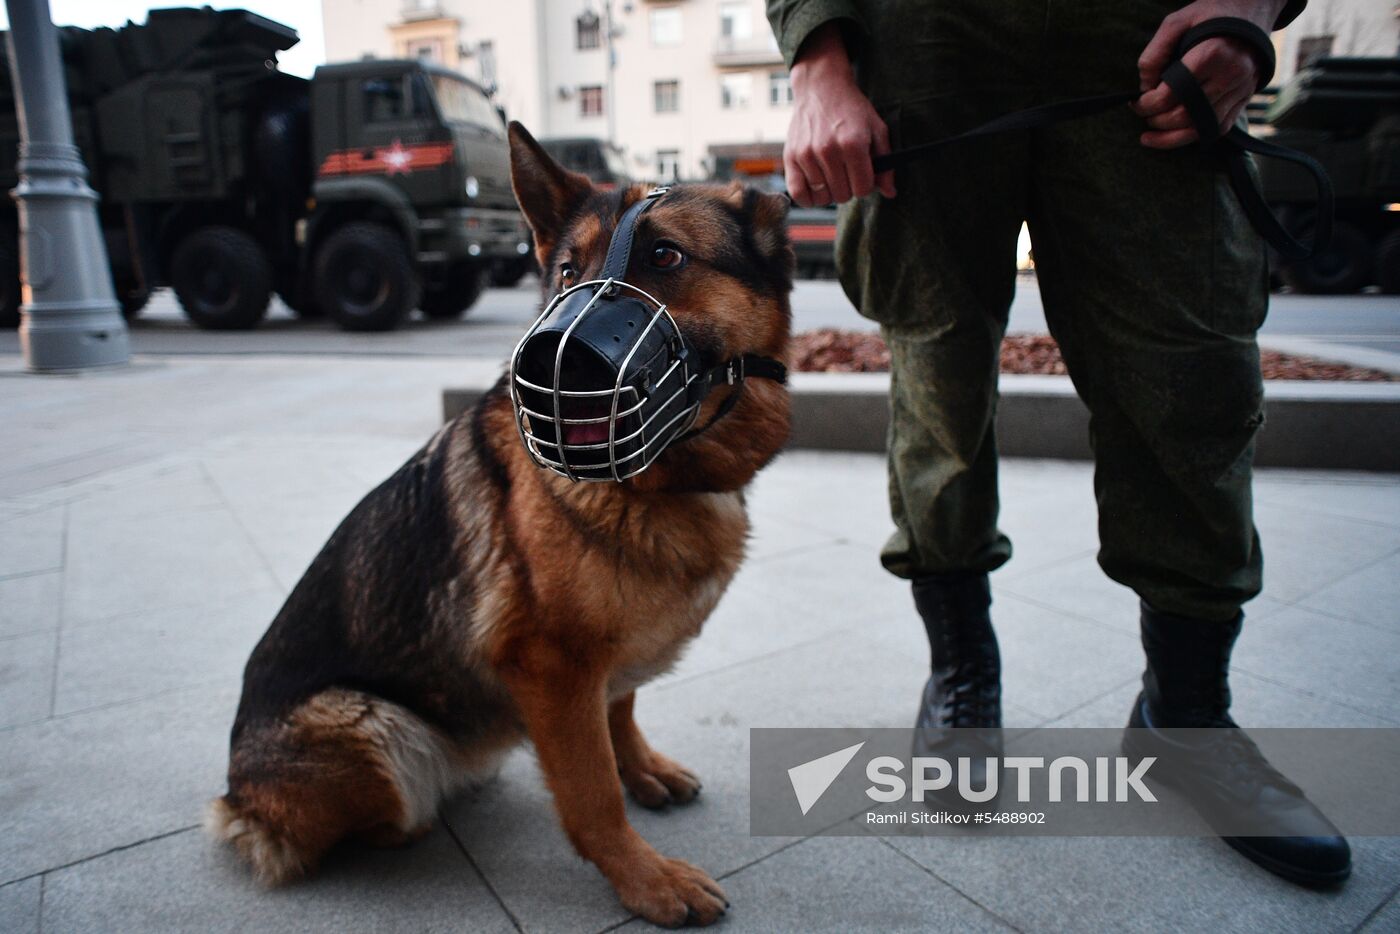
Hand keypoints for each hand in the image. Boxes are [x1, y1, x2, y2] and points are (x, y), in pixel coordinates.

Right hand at [785, 23, 895, 205]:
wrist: (821, 87)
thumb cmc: (851, 108)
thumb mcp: (876, 129)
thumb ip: (886, 162)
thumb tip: (889, 192)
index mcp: (853, 144)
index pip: (863, 188)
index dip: (866, 184)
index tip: (863, 174)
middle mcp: (828, 150)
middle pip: (843, 195)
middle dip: (849, 187)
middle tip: (847, 172)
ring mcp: (807, 154)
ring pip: (822, 197)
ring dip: (830, 191)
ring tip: (832, 176)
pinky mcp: (791, 157)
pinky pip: (798, 193)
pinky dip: (808, 198)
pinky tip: (816, 189)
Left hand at [1133, 0, 1284, 148]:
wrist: (1252, 11)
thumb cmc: (1210, 15)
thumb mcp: (1176, 22)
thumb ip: (1155, 53)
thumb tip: (1144, 87)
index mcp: (1212, 54)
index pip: (1172, 94)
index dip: (1148, 104)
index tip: (1136, 102)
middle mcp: (1230, 74)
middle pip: (1185, 115)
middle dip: (1157, 121)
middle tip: (1144, 115)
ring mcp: (1241, 89)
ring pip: (1202, 128)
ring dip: (1170, 137)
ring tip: (1150, 136)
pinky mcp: (1246, 97)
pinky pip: (1218, 127)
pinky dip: (1193, 135)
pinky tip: (1175, 134)